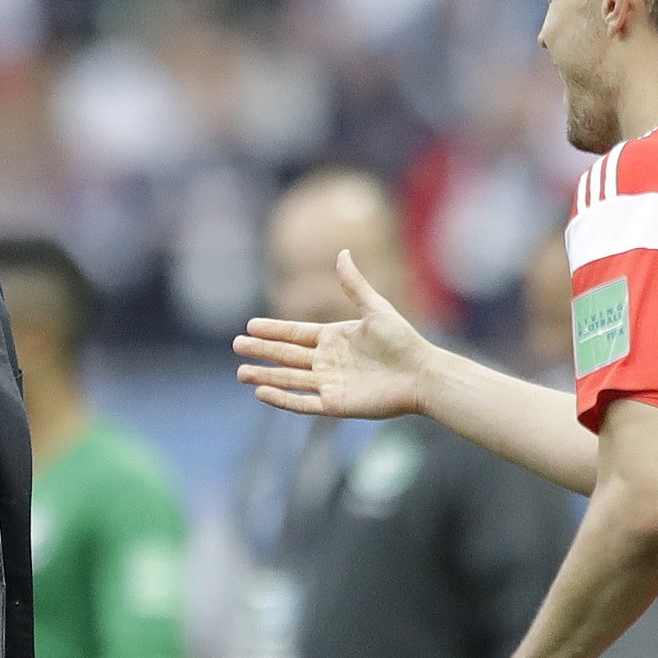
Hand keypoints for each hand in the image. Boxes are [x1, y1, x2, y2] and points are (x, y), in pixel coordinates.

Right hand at [234, 250, 430, 419]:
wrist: (421, 374)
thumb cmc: (403, 340)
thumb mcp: (376, 308)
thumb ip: (354, 284)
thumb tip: (342, 252)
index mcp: (334, 338)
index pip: (295, 333)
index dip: (273, 330)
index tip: (250, 326)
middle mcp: (328, 361)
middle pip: (286, 356)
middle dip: (261, 351)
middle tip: (236, 346)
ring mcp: (330, 384)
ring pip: (289, 379)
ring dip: (265, 376)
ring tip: (241, 372)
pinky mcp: (335, 405)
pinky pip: (303, 402)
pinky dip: (282, 399)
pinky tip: (261, 393)